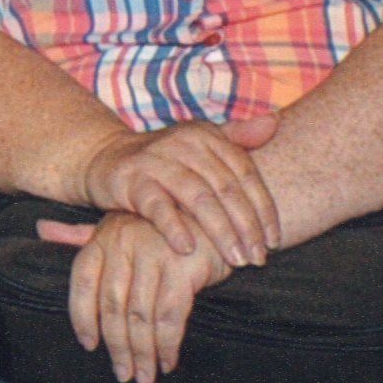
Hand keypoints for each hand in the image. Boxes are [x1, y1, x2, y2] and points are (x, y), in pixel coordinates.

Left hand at [49, 208, 236, 382]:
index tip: (89, 345)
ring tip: (145, 378)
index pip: (82, 281)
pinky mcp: (184, 268)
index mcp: (104, 236)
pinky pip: (170, 317)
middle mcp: (124, 243)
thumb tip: (41, 229)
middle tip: (124, 375)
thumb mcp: (119, 223)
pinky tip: (168, 361)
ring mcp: (154, 254)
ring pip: (140, 317)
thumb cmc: (164, 224)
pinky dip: (167, 345)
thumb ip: (81, 233)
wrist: (215, 213)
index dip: (82, 317)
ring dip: (142, 354)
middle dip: (117, 347)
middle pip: (111, 307)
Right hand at [76, 105, 282, 272]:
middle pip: (226, 188)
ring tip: (235, 260)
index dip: (264, 208)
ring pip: (197, 197)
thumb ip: (238, 137)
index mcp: (206, 135)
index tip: (274, 241)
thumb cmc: (165, 161)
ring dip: (220, 231)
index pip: (245, 172)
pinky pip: (156, 205)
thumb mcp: (201, 144)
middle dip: (247, 227)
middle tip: (258, 259)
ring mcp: (156, 160)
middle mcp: (184, 143)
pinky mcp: (131, 179)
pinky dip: (173, 227)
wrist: (107, 159)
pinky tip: (187, 249)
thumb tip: (276, 122)